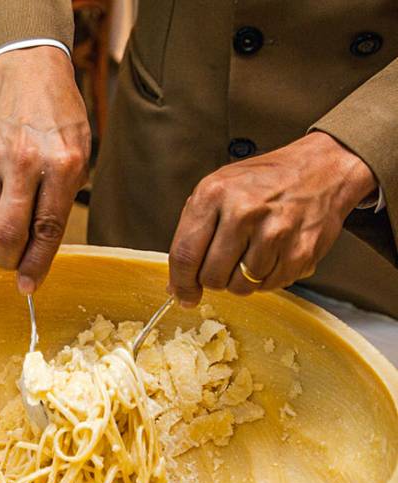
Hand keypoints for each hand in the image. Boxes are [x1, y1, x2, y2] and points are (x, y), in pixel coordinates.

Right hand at [0, 46, 90, 293]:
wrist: (27, 73)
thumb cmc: (60, 118)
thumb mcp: (78, 156)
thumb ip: (60, 201)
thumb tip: (39, 248)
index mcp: (63, 162)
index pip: (47, 228)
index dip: (37, 264)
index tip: (29, 286)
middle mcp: (26, 161)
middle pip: (8, 232)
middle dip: (9, 260)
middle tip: (13, 267)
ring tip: (12, 222)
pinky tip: (3, 191)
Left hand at [167, 132, 376, 305]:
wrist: (321, 170)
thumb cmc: (264, 181)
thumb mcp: (218, 188)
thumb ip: (193, 231)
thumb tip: (177, 283)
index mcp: (215, 194)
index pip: (185, 254)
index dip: (181, 283)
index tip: (182, 295)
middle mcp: (243, 212)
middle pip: (211, 276)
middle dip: (211, 280)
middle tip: (222, 267)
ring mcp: (274, 233)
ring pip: (240, 286)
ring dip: (240, 281)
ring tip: (249, 256)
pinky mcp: (300, 252)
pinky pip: (269, 286)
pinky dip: (266, 279)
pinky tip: (270, 256)